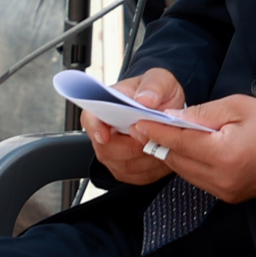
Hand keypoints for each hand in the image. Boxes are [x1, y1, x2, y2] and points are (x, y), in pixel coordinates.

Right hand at [86, 67, 187, 186]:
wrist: (165, 109)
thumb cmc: (156, 93)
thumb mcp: (159, 79)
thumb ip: (153, 86)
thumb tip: (145, 100)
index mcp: (103, 107)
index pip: (90, 120)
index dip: (95, 128)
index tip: (105, 136)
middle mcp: (103, 134)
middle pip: (108, 150)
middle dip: (134, 146)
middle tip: (155, 136)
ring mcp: (113, 155)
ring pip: (126, 166)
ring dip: (148, 157)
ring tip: (164, 142)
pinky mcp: (127, 170)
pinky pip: (140, 177)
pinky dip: (156, 168)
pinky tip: (165, 154)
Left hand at [154, 94, 255, 205]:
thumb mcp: (237, 106)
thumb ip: (202, 113)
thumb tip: (172, 117)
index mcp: (224, 153)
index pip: (178, 142)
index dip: (155, 132)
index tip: (136, 124)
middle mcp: (221, 178)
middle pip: (177, 161)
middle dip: (161, 143)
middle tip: (146, 128)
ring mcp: (225, 191)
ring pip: (185, 173)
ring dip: (174, 155)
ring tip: (166, 137)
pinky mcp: (230, 196)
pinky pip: (199, 181)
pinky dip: (190, 165)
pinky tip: (190, 151)